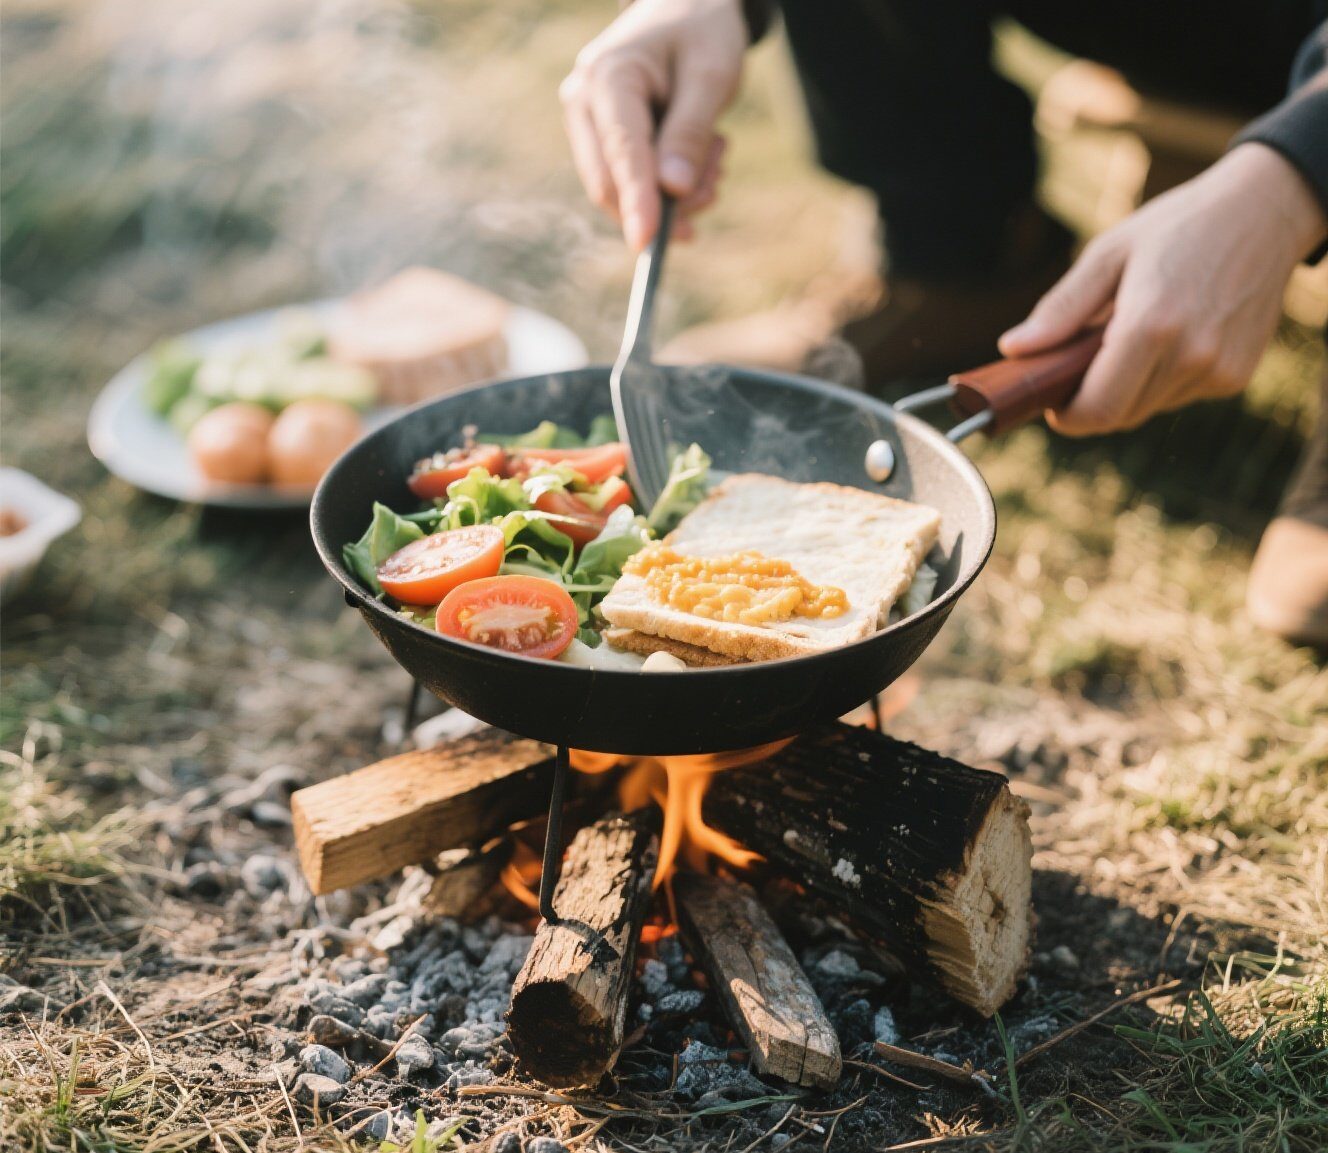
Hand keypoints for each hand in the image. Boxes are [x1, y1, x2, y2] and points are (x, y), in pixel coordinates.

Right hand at [560, 0, 746, 249]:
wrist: (686, 7)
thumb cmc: (701, 31)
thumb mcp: (711, 75)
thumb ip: (691, 131)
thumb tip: (673, 191)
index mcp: (608, 77)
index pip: (621, 152)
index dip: (635, 200)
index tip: (647, 243)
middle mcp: (583, 101)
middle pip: (608, 183)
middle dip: (662, 205)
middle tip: (714, 193)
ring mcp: (587, 122)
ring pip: (618, 191)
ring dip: (671, 197)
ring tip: (716, 163)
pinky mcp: (601, 139)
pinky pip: (628, 183)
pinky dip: (666, 188)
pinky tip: (700, 165)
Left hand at [999, 144, 1327, 435]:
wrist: (1265, 213)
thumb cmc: (1177, 227)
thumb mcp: (1108, 254)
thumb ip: (1060, 309)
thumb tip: (1014, 349)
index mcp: (1151, 326)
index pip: (1096, 409)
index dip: (1066, 417)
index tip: (1052, 402)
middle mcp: (1190, 356)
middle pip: (1119, 416)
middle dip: (1091, 401)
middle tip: (1082, 364)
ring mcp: (1218, 371)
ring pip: (1147, 409)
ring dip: (1127, 389)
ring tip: (1130, 337)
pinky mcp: (1236, 376)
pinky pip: (1178, 397)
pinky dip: (1161, 380)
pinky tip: (1169, 338)